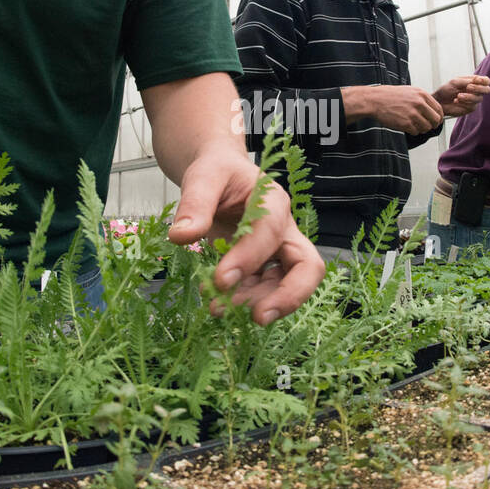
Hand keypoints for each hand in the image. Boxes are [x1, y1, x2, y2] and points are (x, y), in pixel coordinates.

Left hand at [167, 147, 324, 325]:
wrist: (218, 174)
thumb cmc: (216, 171)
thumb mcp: (203, 176)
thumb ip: (194, 203)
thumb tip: (181, 236)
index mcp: (274, 202)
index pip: (271, 233)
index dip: (250, 258)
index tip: (221, 280)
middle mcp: (284, 229)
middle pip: (308, 267)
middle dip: (289, 295)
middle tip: (258, 317)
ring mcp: (277, 251)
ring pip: (288, 285)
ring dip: (260, 303)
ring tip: (219, 310)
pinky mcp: (263, 266)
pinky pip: (264, 290)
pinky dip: (245, 301)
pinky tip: (217, 303)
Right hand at [366, 85, 443, 134]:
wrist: (375, 100)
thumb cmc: (390, 96)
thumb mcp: (410, 91)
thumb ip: (422, 99)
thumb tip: (433, 110)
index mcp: (422, 95)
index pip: (439, 109)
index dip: (439, 117)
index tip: (436, 120)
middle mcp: (419, 103)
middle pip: (435, 120)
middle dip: (432, 125)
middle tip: (427, 126)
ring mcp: (413, 114)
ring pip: (426, 127)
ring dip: (421, 129)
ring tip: (414, 125)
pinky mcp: (406, 123)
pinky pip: (416, 132)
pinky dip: (413, 131)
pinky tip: (406, 126)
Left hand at [433, 75, 489, 116]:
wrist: (439, 101)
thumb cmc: (446, 90)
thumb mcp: (455, 82)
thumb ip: (467, 81)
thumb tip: (477, 80)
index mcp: (474, 82)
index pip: (486, 81)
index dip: (484, 80)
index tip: (476, 80)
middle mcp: (476, 91)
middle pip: (487, 90)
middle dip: (479, 88)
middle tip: (468, 87)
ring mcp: (474, 100)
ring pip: (479, 98)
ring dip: (469, 96)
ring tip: (458, 96)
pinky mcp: (470, 108)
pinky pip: (472, 105)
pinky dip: (464, 102)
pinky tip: (456, 101)